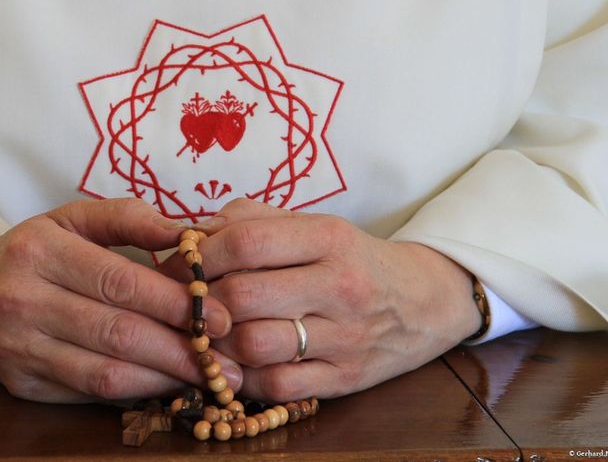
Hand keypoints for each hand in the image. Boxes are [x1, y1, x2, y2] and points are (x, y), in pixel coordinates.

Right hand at [0, 198, 240, 402]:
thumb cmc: (34, 251)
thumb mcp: (72, 218)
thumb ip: (130, 218)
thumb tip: (192, 234)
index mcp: (39, 251)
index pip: (120, 282)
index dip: (175, 303)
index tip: (220, 316)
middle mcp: (21, 301)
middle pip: (118, 333)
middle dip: (181, 350)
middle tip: (228, 360)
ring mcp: (18, 348)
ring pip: (107, 373)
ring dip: (166, 379)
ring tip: (210, 380)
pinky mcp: (22, 384)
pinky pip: (91, 392)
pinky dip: (136, 391)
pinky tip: (168, 385)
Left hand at [159, 198, 480, 402]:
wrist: (427, 302)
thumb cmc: (353, 260)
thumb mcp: (315, 227)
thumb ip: (254, 220)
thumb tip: (195, 232)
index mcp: (328, 238)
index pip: (245, 242)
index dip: (199, 254)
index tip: (180, 263)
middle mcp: (339, 285)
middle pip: (242, 295)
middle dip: (202, 300)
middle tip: (188, 302)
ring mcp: (344, 337)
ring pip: (253, 344)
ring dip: (218, 341)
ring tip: (209, 332)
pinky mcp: (345, 379)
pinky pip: (276, 385)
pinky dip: (244, 377)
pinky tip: (237, 362)